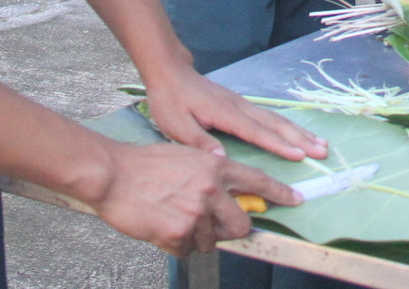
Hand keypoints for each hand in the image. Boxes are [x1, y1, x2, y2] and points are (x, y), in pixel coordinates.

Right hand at [90, 141, 301, 256]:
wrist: (113, 175)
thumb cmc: (145, 165)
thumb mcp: (187, 158)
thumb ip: (211, 175)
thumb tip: (230, 196)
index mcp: (215, 166)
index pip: (258, 181)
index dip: (279, 193)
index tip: (296, 200)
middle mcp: (211, 189)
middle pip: (241, 224)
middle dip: (230, 231)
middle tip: (212, 227)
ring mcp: (197, 212)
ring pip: (210, 241)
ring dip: (194, 236)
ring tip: (171, 217)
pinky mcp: (179, 233)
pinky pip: (186, 250)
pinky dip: (174, 243)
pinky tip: (160, 225)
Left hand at [143, 67, 327, 161]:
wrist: (170, 72)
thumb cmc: (171, 100)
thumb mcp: (176, 124)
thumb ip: (199, 141)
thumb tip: (221, 158)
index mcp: (226, 114)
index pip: (257, 132)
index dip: (279, 144)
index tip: (300, 155)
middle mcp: (240, 107)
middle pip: (275, 124)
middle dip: (300, 138)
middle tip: (322, 150)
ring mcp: (242, 104)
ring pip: (275, 119)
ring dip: (299, 131)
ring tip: (320, 142)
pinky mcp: (240, 104)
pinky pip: (269, 116)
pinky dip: (287, 125)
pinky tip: (296, 132)